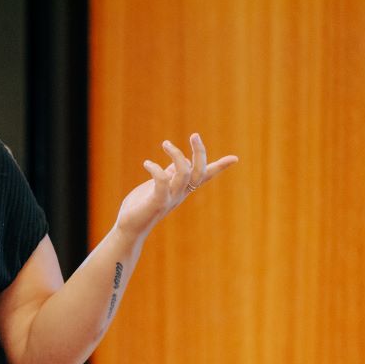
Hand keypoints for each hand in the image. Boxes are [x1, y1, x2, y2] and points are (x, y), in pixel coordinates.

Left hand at [115, 133, 237, 238]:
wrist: (129, 228)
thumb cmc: (141, 206)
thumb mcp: (159, 186)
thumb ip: (171, 174)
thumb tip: (184, 161)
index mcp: (182, 189)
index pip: (205, 176)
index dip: (219, 167)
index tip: (235, 158)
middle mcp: (180, 194)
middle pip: (199, 172)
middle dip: (200, 152)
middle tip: (195, 135)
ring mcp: (170, 198)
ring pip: (184, 174)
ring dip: (177, 156)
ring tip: (165, 143)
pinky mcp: (156, 202)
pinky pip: (162, 182)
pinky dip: (157, 169)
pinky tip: (147, 163)